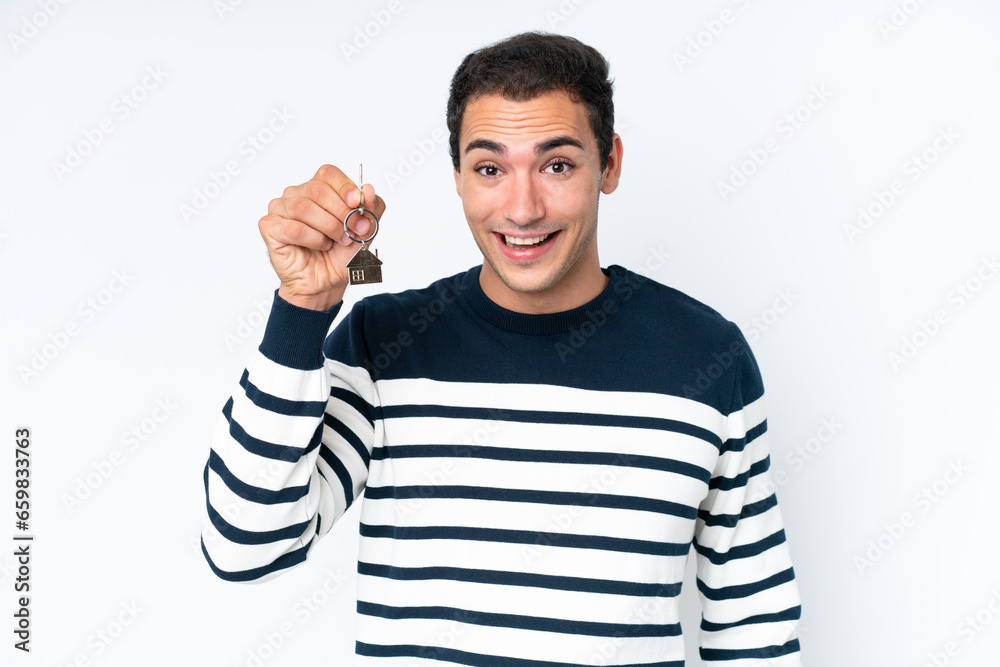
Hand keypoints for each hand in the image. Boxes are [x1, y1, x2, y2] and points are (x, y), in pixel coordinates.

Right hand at [259, 164, 385, 309]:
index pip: (328, 173)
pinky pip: (293, 228)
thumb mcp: (366, 230)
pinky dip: (313, 240)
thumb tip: (368, 189)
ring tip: (336, 241)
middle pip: (317, 190)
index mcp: (319, 188)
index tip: (358, 204)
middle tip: (351, 232)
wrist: (327, 282)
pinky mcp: (270, 226)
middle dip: (341, 213)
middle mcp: (296, 194)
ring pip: (304, 207)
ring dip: (328, 227)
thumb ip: (373, 208)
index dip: (344, 187)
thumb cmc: (341, 254)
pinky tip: (319, 246)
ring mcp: (280, 208)